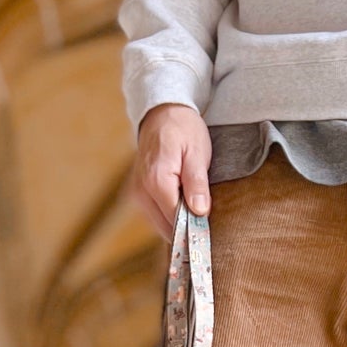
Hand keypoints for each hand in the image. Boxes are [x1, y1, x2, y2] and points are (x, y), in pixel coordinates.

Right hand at [132, 103, 211, 236]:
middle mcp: (142, 191)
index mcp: (157, 181)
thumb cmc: (182, 128)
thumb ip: (197, 184)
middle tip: (207, 223)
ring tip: (196, 209)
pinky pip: (156, 214)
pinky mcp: (138, 193)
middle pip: (166, 227)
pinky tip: (184, 206)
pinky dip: (170, 216)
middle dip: (187, 229)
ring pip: (160, 224)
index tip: (209, 233)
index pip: (176, 221)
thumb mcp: (197, 152)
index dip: (194, 229)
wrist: (162, 112)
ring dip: (179, 223)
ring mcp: (137, 193)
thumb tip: (200, 212)